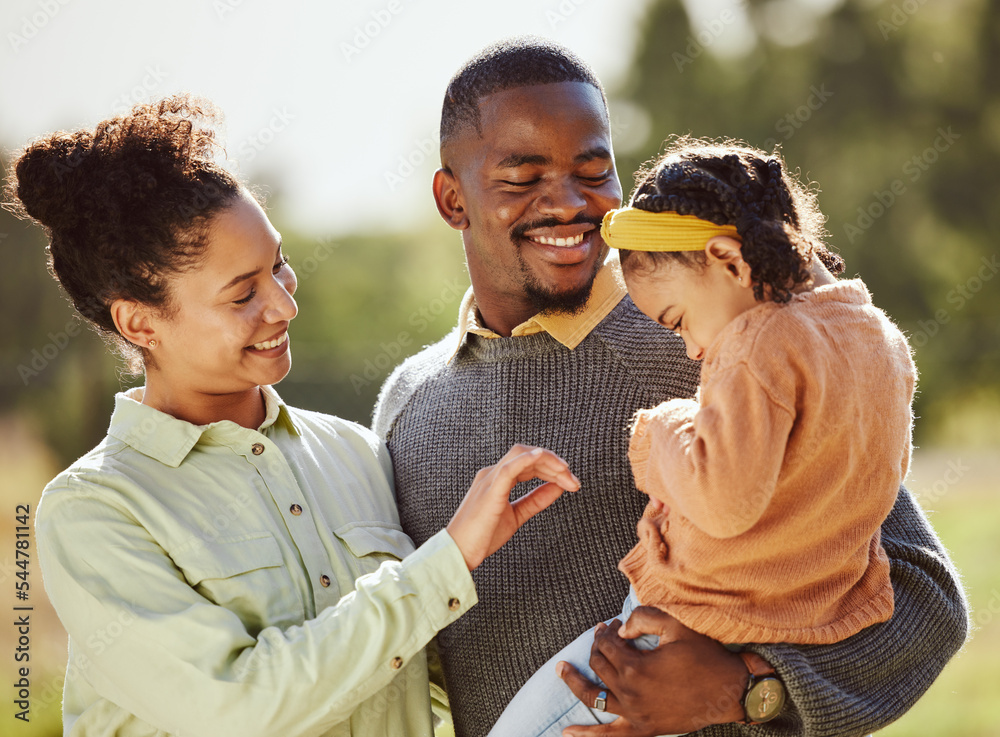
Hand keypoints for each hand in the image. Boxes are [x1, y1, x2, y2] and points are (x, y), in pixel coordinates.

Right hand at [446, 444, 579, 569]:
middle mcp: (492, 474)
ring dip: (548, 462)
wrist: (458, 552)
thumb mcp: (516, 516)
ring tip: (566, 474)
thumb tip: (558, 488)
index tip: (571, 482)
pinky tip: (542, 457)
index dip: (552, 468)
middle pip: (528, 455)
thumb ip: (535, 501)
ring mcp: (490, 480)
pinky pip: (509, 469)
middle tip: (574, 481)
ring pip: (521, 456)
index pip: (529, 463)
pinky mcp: (490, 491)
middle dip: (554, 464)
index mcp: (498, 479)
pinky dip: (526, 460)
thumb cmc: (482, 536)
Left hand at [556, 608, 747, 735]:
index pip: (607, 645)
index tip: (616, 623)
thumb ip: (643, 618)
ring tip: (560, 670)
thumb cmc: (705, 656)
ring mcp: (635, 714)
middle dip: (598, 647)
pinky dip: (588, 736)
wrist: (730, 691)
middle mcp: (630, 693)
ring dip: (575, 683)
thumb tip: (620, 631)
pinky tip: (567, 733)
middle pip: (600, 666)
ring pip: (595, 697)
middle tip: (604, 636)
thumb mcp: (676, 626)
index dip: (608, 630)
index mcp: (635, 667)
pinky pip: (610, 736)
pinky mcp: (644, 729)